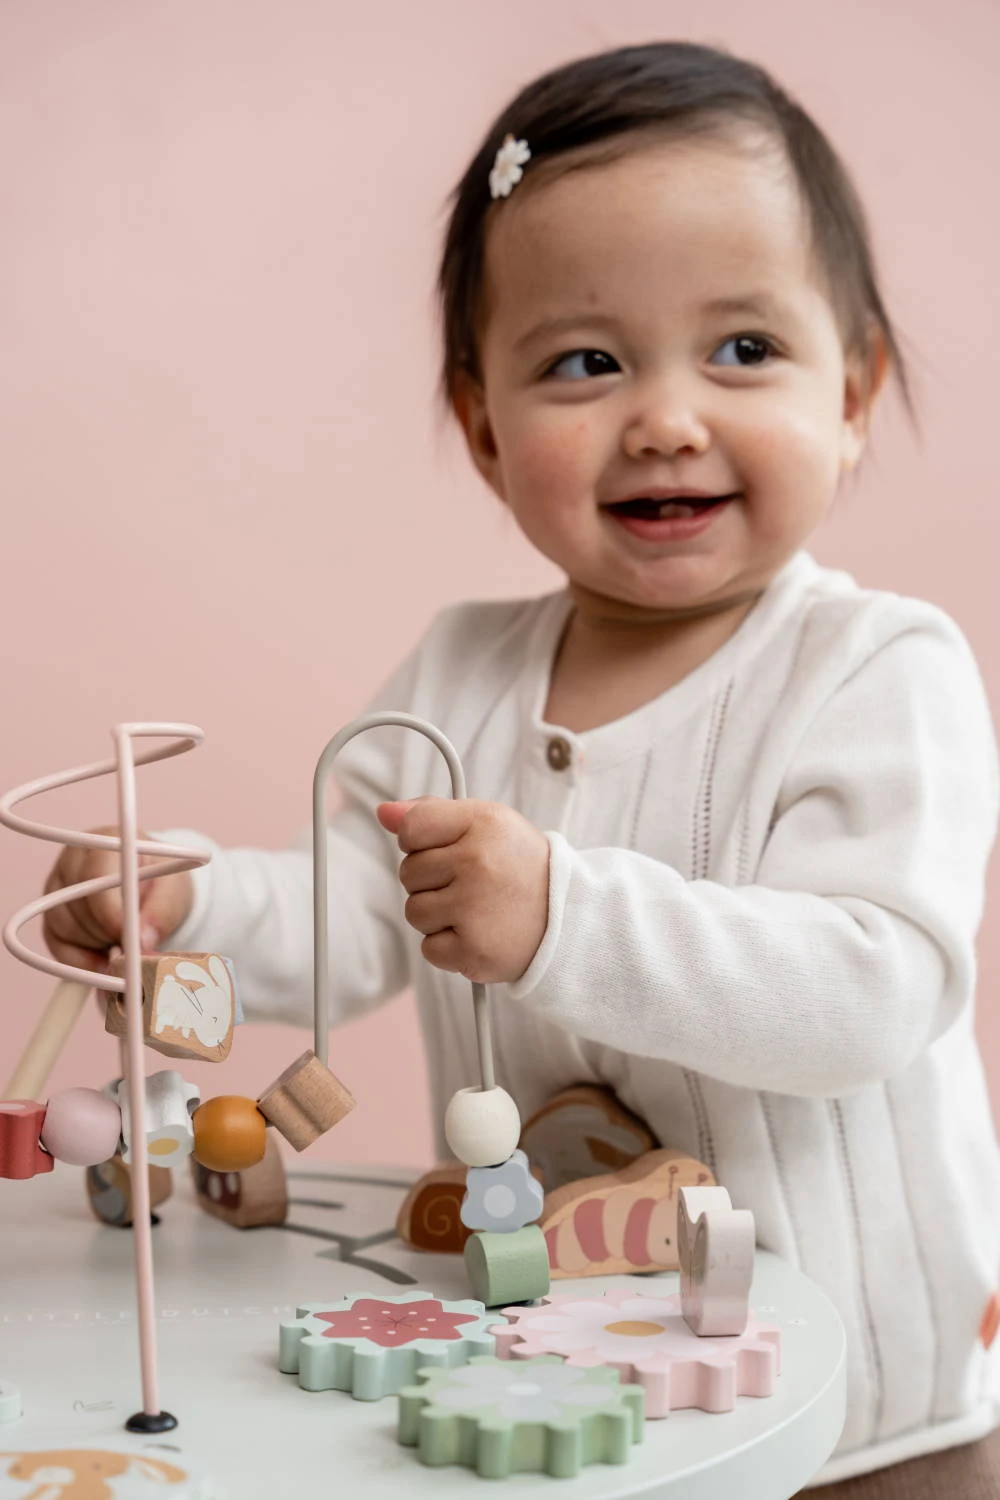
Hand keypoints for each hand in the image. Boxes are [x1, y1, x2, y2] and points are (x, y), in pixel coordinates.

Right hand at [42, 825, 194, 972]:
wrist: (153, 891)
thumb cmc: (163, 884)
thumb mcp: (174, 892)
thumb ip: (161, 913)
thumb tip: (142, 942)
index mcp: (106, 841)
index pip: (95, 874)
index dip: (112, 912)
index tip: (132, 937)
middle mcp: (73, 860)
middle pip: (78, 903)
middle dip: (110, 931)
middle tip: (136, 939)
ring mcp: (56, 887)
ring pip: (66, 927)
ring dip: (99, 944)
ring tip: (125, 939)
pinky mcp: (50, 915)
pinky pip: (57, 946)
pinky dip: (83, 960)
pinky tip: (105, 959)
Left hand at [376, 798, 549, 983]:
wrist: (569, 919)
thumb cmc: (518, 866)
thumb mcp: (487, 824)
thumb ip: (432, 813)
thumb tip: (384, 812)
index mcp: (482, 823)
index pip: (411, 829)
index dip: (421, 843)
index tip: (447, 851)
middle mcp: (478, 862)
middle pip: (409, 873)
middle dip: (433, 881)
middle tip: (474, 884)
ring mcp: (474, 908)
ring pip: (415, 912)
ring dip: (438, 916)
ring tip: (478, 910)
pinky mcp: (473, 950)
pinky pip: (429, 948)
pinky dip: (449, 948)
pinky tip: (480, 934)